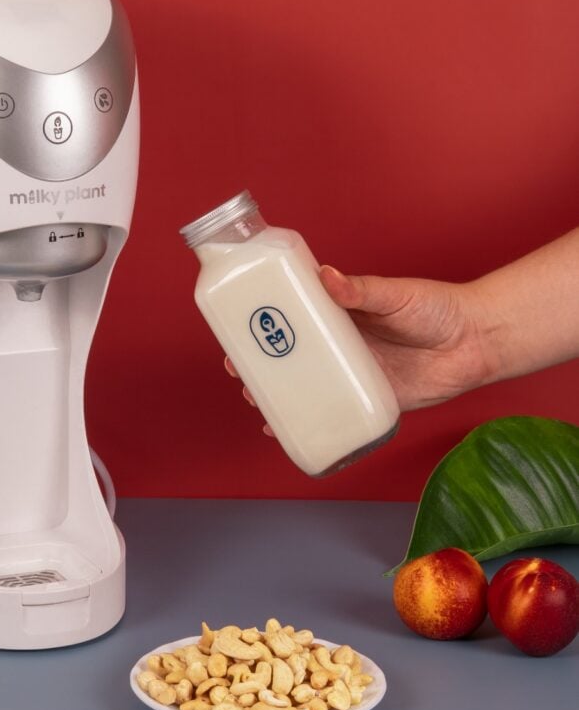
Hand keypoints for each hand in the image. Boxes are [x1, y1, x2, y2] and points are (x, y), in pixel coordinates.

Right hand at [225, 265, 497, 422]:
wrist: (475, 343)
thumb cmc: (437, 308)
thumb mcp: (395, 294)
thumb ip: (362, 290)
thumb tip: (329, 278)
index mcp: (338, 314)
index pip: (291, 316)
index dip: (261, 322)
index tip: (234, 327)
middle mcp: (339, 345)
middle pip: (289, 355)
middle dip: (258, 363)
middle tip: (238, 370)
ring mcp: (351, 374)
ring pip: (304, 386)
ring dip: (275, 395)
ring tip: (254, 401)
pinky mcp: (367, 400)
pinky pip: (331, 413)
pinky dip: (306, 423)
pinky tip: (284, 430)